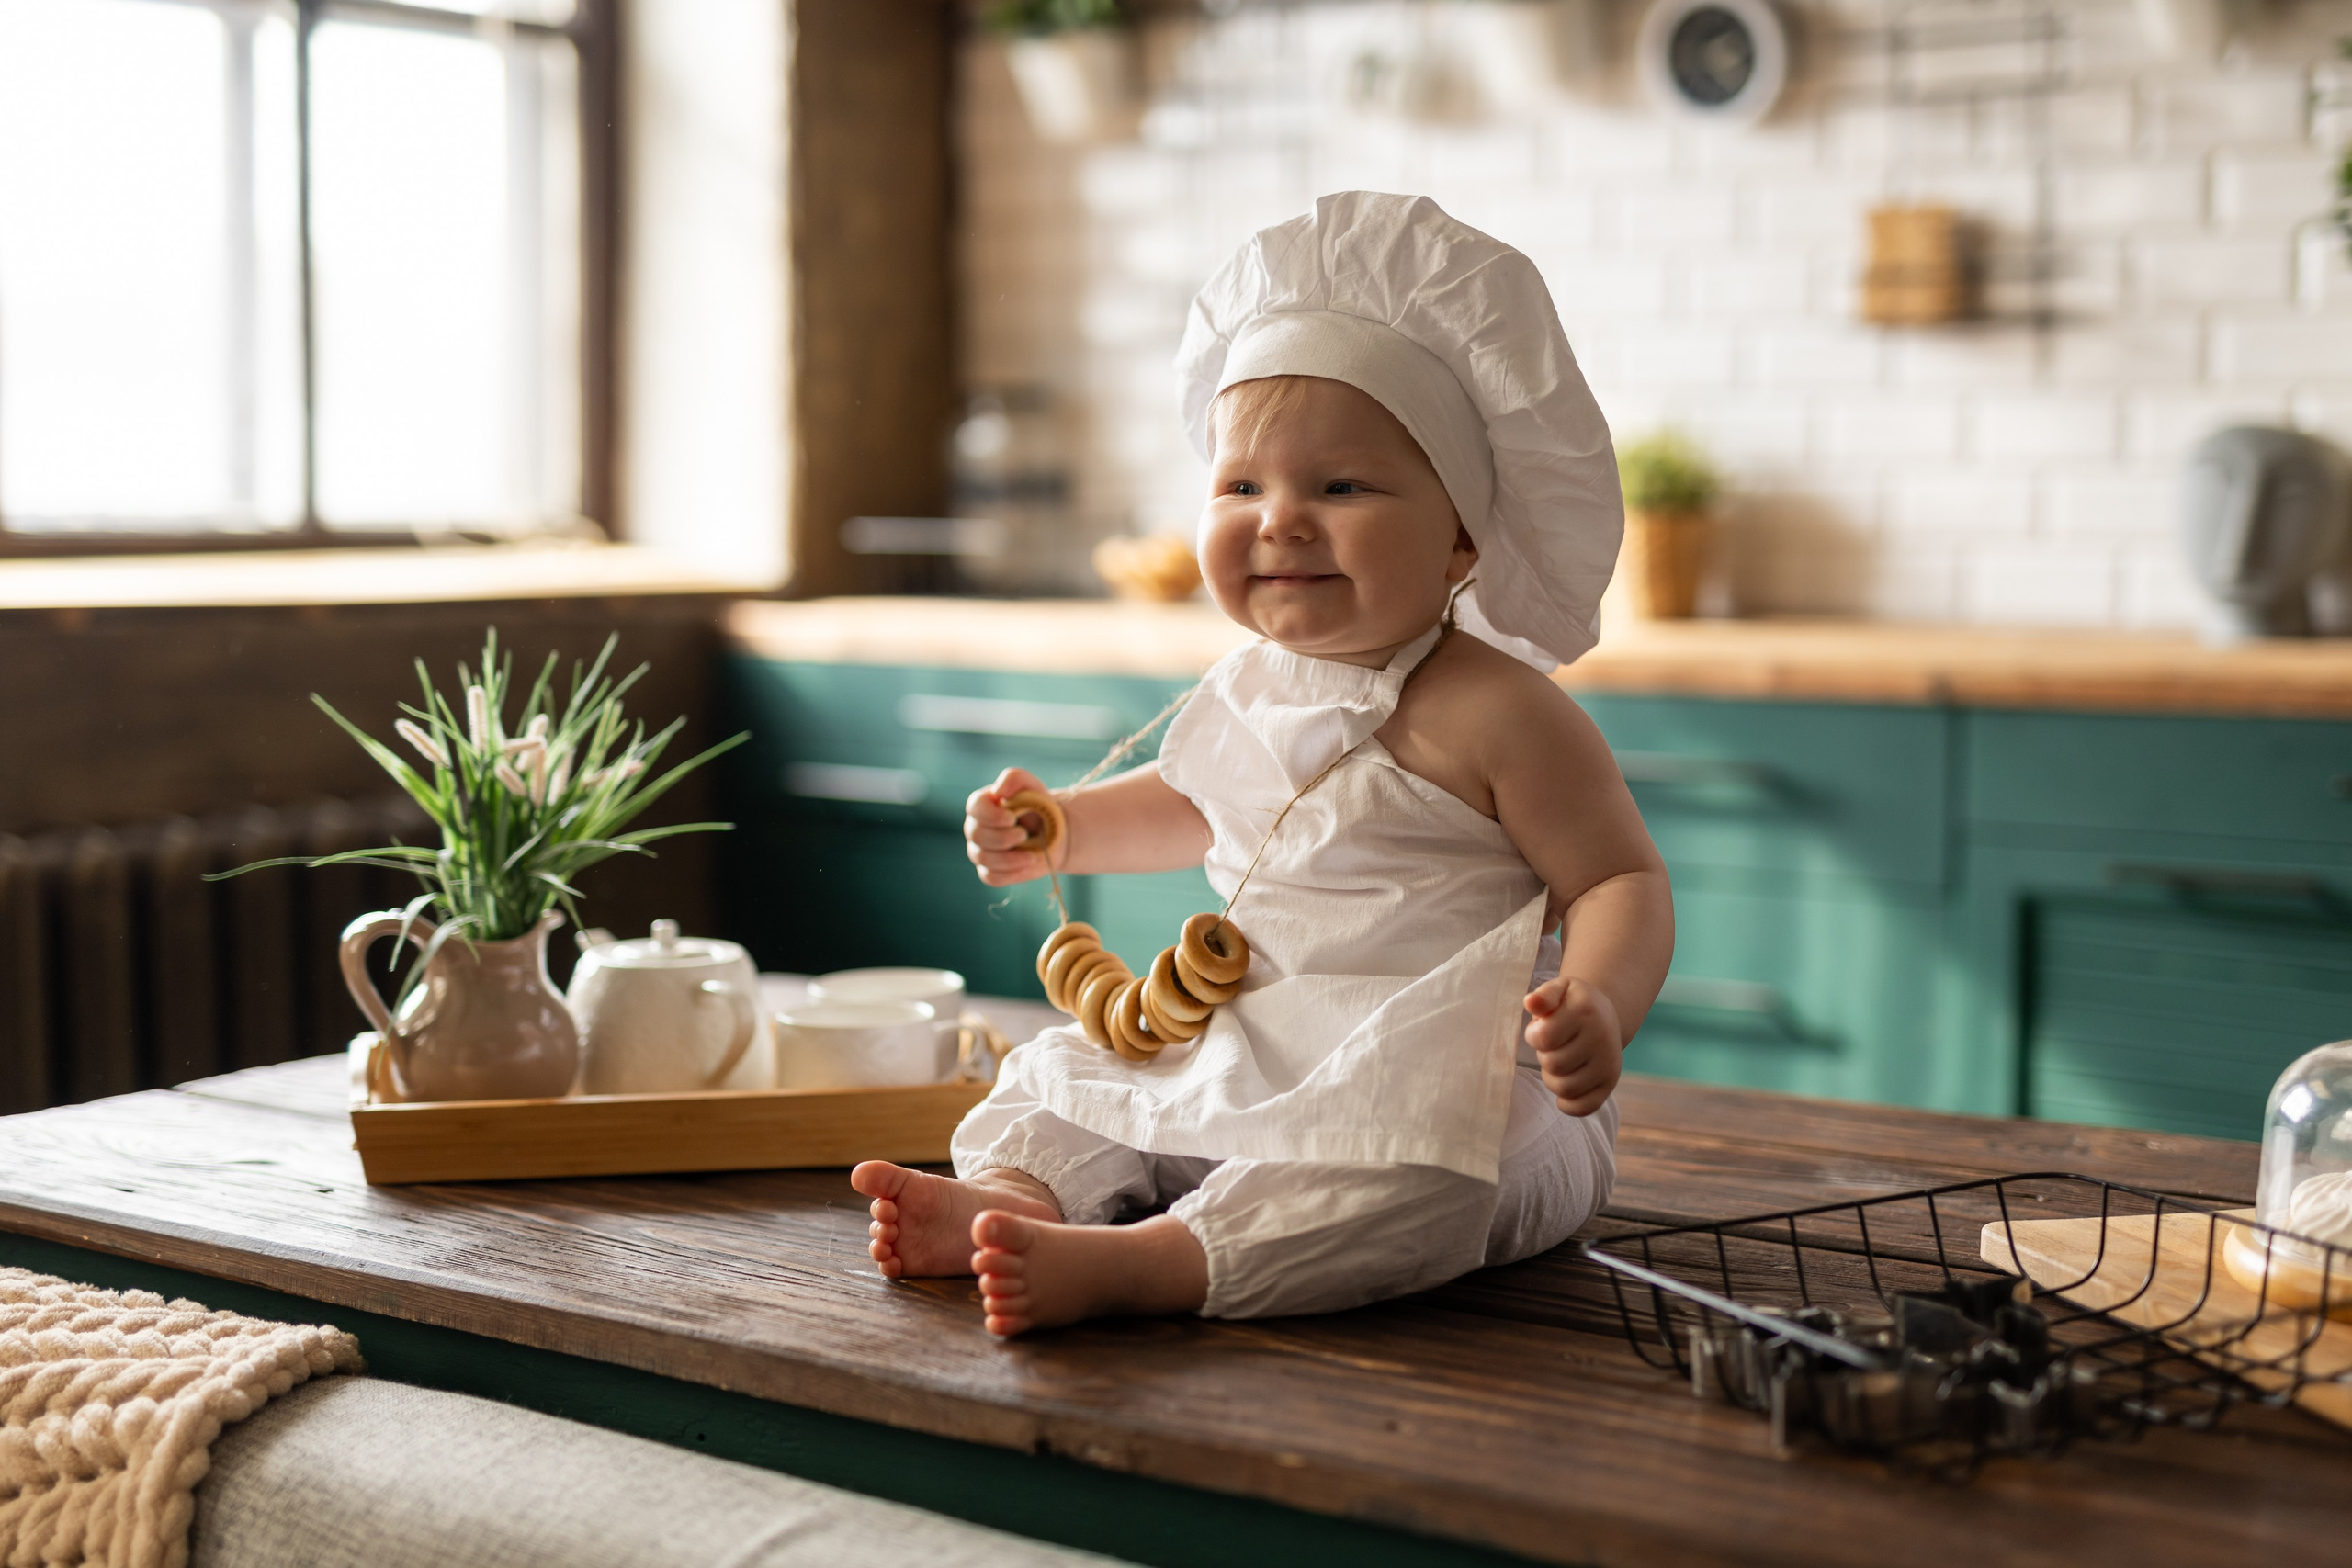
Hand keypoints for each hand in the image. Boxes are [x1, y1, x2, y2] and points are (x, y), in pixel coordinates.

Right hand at [965, 768, 1062, 886]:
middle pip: (976, 835)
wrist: (1054, 831)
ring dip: (1009, 858)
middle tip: (1024, 834)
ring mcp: (980, 851)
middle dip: (1003, 837)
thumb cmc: (1038, 805)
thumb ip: (1014, 778)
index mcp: (982, 805)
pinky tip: (1027, 864)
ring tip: (1031, 854)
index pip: (975, 808)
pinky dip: (1011, 873)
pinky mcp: (990, 871)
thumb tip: (997, 791)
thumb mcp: (1031, 785)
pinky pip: (991, 877)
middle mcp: (975, 828)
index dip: (991, 815)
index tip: (1012, 818)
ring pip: (983, 858)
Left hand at [1523, 976, 1622, 1115]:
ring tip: (1559, 1061)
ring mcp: (1608, 1064)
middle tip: (1553, 1046)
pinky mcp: (1610, 1083)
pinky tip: (1566, 1082)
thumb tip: (1531, 1003)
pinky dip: (1567, 1102)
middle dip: (1544, 1056)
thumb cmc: (1572, 1004)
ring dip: (1552, 1077)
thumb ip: (1543, 996)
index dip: (1534, 1036)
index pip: (1544, 1037)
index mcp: (1585, 1011)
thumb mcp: (1558, 989)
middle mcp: (1601, 1039)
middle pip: (1553, 1064)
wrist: (1605, 1014)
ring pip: (1564, 1088)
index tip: (1541, 1029)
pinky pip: (1583, 1107)